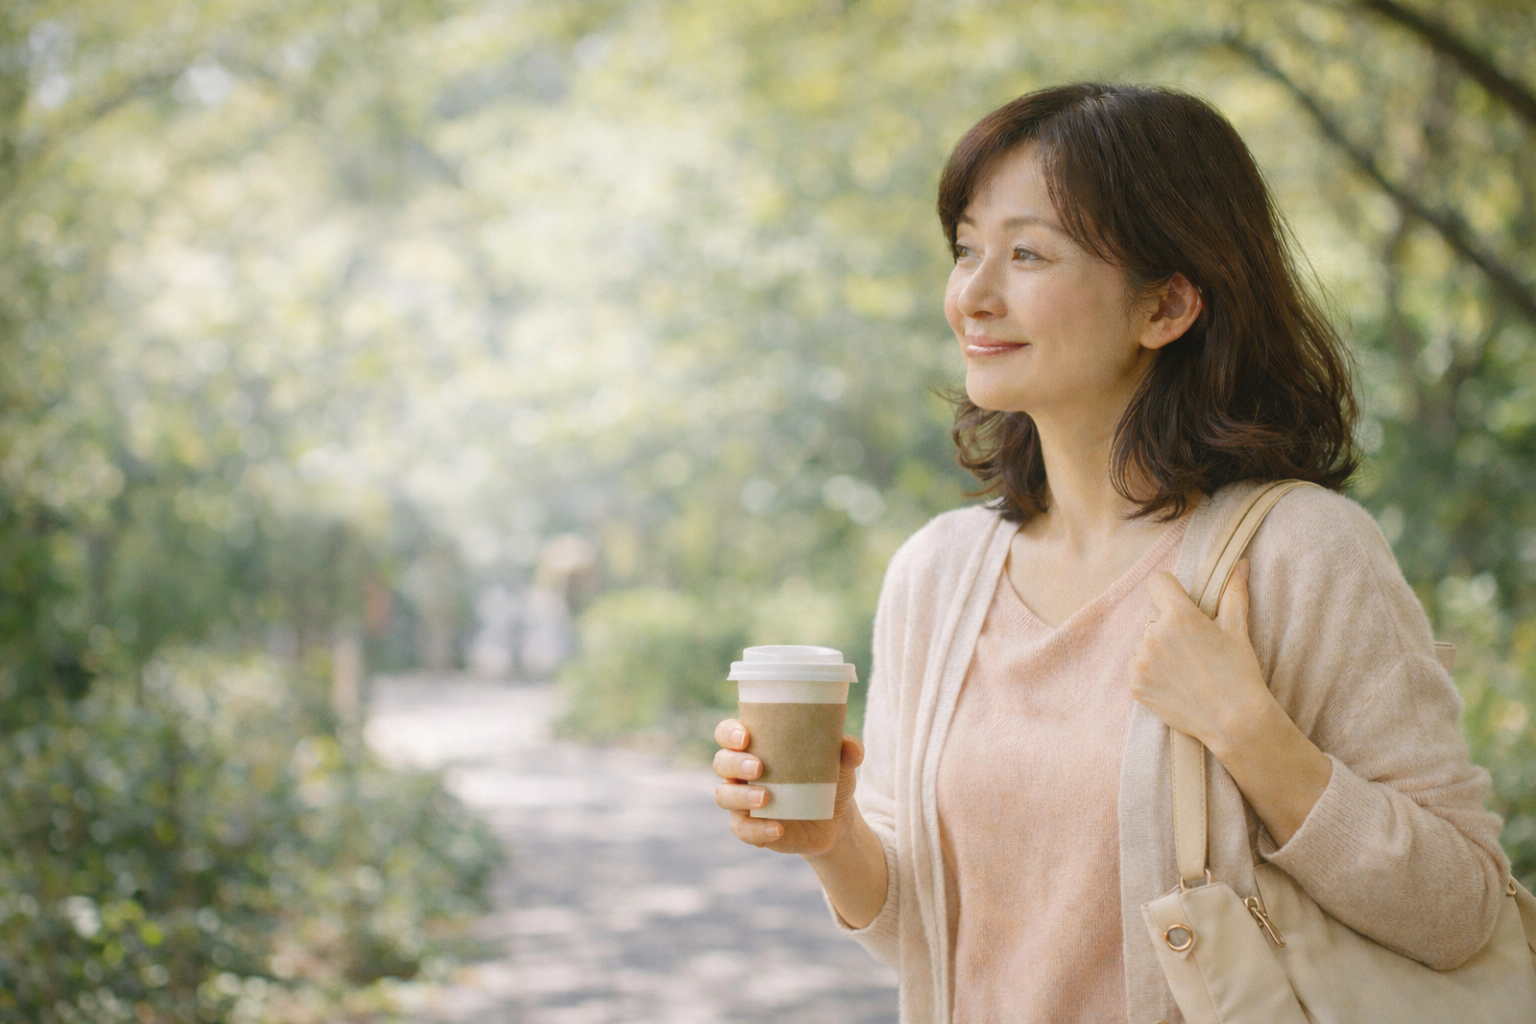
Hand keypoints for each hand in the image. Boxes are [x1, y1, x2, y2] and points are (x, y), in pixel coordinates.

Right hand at [712, 718, 863, 858]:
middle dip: (735, 763)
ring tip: (766, 798)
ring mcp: (742, 801)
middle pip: (721, 762)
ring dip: (741, 797)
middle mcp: (741, 772)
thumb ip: (848, 751)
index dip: (729, 733)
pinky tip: (777, 829)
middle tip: (759, 768)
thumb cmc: (828, 780)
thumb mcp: (841, 764)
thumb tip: (853, 748)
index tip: (745, 736)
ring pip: (724, 796)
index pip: (727, 734)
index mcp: (756, 746)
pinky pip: (742, 830)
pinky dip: (757, 830)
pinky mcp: (750, 827)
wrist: (835, 821)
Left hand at [1129, 559, 1333, 843]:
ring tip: (1187, 672)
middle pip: (1154, 618)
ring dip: (1159, 652)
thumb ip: (1234, 593)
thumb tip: (1241, 564)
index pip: (1159, 582)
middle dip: (1169, 628)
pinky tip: (1176, 686)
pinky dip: (1153, 675)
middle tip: (1195, 651)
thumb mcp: (1238, 630)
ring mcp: (1141, 661)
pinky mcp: (1135, 685)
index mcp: (1178, 616)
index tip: (1181, 603)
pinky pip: (1139, 669)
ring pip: (1145, 644)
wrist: (1234, 720)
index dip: (1170, 590)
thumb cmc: (1239, 672)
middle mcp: (1153, 634)